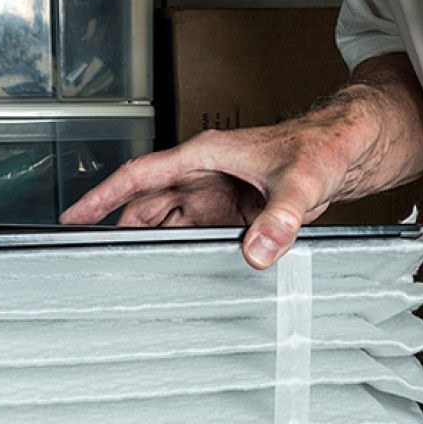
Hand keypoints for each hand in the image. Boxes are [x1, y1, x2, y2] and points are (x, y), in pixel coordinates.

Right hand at [59, 121, 355, 269]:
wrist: (347, 149)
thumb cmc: (322, 147)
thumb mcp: (300, 183)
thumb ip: (279, 219)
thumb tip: (258, 252)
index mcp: (205, 156)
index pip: (140, 176)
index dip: (103, 196)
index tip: (74, 216)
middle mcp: (204, 175)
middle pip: (147, 204)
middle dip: (120, 229)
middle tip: (94, 262)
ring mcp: (217, 194)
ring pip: (169, 221)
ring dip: (151, 244)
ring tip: (128, 275)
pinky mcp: (233, 213)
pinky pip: (196, 234)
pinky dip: (182, 251)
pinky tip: (176, 274)